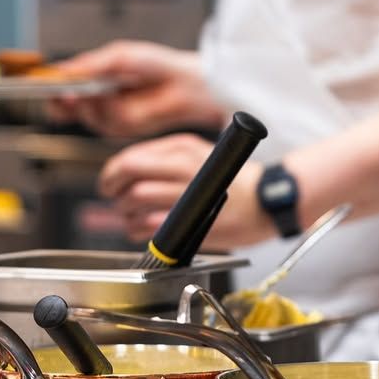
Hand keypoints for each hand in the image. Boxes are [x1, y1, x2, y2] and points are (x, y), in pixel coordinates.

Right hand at [47, 40, 226, 137]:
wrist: (182, 84)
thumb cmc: (155, 65)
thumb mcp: (119, 56)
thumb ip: (91, 64)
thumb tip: (64, 69)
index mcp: (91, 76)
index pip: (61, 84)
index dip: (48, 86)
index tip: (40, 83)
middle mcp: (95, 97)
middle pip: (64, 107)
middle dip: (60, 103)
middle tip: (61, 94)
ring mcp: (106, 114)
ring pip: (84, 115)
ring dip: (88, 105)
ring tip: (94, 91)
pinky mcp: (119, 128)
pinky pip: (104, 122)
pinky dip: (107, 111)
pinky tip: (113, 99)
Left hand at [96, 134, 267, 250]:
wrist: (269, 200)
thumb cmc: (235, 179)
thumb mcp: (198, 154)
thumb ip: (164, 159)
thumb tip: (129, 171)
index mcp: (181, 148)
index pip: (130, 157)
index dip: (111, 173)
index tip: (109, 182)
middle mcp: (182, 166)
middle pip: (128, 176)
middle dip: (114, 192)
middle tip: (116, 199)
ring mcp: (186, 193)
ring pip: (134, 201)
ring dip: (124, 212)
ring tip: (131, 216)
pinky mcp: (192, 220)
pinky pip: (148, 226)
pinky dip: (137, 230)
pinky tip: (142, 229)